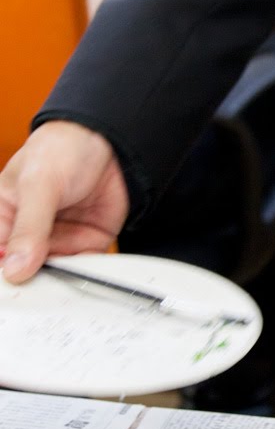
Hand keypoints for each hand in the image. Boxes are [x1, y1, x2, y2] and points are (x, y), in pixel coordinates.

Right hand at [0, 122, 128, 281]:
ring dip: (62, 280)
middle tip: (42, 291)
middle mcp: (27, 234)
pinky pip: (83, 268)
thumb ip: (29, 226)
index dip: (5, 275)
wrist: (110, 137)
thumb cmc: (63, 148)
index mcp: (3, 217)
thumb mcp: (38, 183)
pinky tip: (89, 272)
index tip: (13, 288)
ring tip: (67, 279)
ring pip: (53, 275)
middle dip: (33, 284)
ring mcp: (56, 240)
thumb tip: (15, 268)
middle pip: (23, 273)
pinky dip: (87, 273)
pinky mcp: (85, 243)